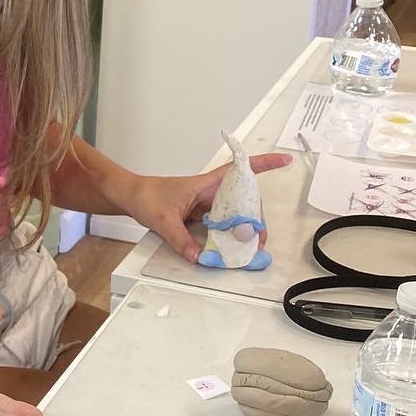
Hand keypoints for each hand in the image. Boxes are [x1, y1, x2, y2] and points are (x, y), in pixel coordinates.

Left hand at [124, 155, 293, 262]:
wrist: (131, 197)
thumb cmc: (146, 196)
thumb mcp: (163, 219)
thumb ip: (180, 239)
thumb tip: (198, 256)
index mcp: (207, 184)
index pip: (240, 168)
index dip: (265, 162)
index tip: (285, 160)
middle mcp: (212, 193)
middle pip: (245, 201)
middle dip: (255, 218)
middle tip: (259, 240)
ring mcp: (208, 205)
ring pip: (236, 215)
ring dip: (244, 230)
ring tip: (248, 248)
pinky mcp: (202, 217)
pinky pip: (223, 226)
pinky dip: (229, 236)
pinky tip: (231, 249)